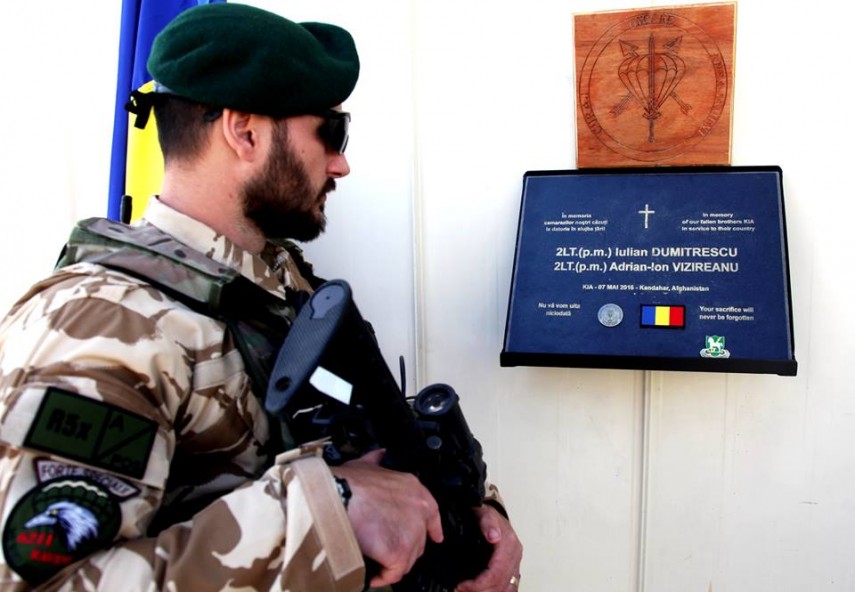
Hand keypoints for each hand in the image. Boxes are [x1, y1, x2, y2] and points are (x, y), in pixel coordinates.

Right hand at [331, 450, 443, 587]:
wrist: (334, 498)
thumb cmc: (346, 483)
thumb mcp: (365, 464)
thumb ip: (377, 461)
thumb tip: (379, 455)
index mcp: (413, 488)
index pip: (432, 513)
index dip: (432, 527)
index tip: (434, 536)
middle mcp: (418, 510)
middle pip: (419, 540)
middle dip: (403, 547)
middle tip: (386, 551)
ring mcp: (410, 532)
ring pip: (407, 558)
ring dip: (392, 563)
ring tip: (376, 563)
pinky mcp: (398, 551)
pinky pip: (394, 572)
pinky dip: (383, 576)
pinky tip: (372, 574)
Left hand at [454, 505, 522, 591]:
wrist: (493, 514)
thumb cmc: (487, 515)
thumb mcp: (483, 513)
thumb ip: (487, 522)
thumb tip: (493, 536)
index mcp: (509, 544)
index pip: (495, 573)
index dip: (478, 584)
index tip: (461, 585)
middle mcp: (515, 555)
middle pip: (500, 584)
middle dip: (480, 591)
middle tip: (460, 590)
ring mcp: (516, 562)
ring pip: (507, 588)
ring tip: (469, 591)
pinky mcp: (514, 567)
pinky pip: (511, 586)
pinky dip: (498, 591)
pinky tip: (486, 591)